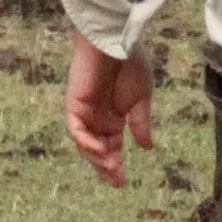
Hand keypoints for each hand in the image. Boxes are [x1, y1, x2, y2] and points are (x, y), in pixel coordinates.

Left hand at [64, 33, 155, 186]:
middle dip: (106, 166)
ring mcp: (84, 111)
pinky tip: (99, 150)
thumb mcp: (142, 98)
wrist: (118, 39)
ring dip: (96, 158)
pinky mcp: (74, 104)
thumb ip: (141, 122)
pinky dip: (85, 142)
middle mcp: (97, 117)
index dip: (116, 164)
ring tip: (111, 168)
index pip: (112, 146)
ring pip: (85, 143)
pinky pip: (76, 129)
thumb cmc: (131, 63)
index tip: (123, 182)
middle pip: (98, 149)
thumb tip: (147, 147)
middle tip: (117, 181)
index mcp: (114, 116)